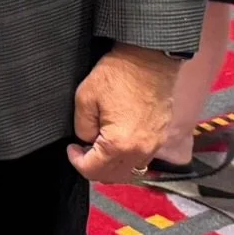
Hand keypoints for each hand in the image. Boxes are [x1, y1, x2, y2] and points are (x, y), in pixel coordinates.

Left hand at [66, 44, 179, 182]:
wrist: (150, 58)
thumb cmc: (118, 74)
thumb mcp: (85, 98)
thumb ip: (82, 127)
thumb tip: (86, 140)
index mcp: (120, 144)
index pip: (94, 170)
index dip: (77, 162)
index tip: (71, 148)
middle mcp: (141, 150)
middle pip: (114, 176)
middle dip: (94, 168)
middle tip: (82, 151)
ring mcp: (155, 145)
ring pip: (130, 170)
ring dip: (112, 165)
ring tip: (98, 148)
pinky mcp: (162, 136)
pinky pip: (142, 158)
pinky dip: (127, 157)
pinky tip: (117, 142)